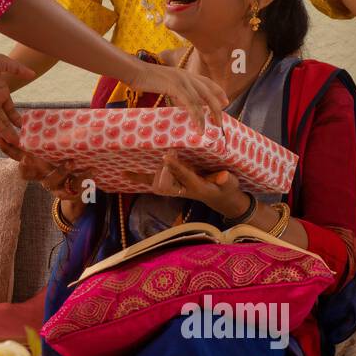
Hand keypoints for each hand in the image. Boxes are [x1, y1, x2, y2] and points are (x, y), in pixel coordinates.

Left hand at [0, 53, 35, 142]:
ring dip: (2, 133)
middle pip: (4, 120)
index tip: (24, 127)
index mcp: (0, 93)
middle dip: (12, 131)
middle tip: (21, 143)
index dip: (16, 119)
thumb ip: (17, 69)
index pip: (10, 110)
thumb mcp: (2, 63)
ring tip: (11, 143)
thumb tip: (33, 74)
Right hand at [0, 138, 93, 197]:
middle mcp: (39, 175)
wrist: (75, 191)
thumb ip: (50, 137)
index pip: (16, 156)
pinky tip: (92, 169)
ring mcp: (52, 186)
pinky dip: (83, 178)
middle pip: (26, 174)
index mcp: (34, 164)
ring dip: (60, 171)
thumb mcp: (54, 150)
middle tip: (27, 158)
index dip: (6, 148)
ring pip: (51, 182)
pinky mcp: (66, 193)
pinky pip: (73, 187)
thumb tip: (49, 114)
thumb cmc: (62, 162)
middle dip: (25, 167)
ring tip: (72, 162)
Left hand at [124, 151, 246, 217]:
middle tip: (154, 160)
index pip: (185, 176)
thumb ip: (226, 180)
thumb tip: (222, 176)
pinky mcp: (172, 184)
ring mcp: (176, 187)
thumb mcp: (230, 184)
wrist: (221, 198)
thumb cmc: (226, 188)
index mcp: (197, 186)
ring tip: (126, 171)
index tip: (167, 157)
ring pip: (156, 183)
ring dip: (144, 177)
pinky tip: (125, 173)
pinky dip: (139, 178)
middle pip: (164, 183)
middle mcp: (183, 188)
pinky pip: (153, 182)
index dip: (176, 167)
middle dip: (158, 173)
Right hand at [129, 62, 228, 134]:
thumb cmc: (146, 78)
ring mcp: (182, 80)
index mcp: (185, 73)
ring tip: (211, 128)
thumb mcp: (166, 83)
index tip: (225, 102)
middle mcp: (187, 75)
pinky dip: (197, 116)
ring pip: (202, 100)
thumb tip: (182, 103)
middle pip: (209, 92)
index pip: (207, 82)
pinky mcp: (176, 86)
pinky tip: (199, 126)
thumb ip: (176, 91)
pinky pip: (191, 104)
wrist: (135, 71)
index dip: (218, 92)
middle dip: (217, 108)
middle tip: (220, 122)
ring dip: (209, 116)